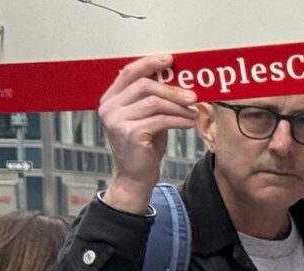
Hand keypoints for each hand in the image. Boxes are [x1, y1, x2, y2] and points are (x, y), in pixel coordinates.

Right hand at [98, 55, 197, 213]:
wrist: (134, 177)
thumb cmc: (143, 147)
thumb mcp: (146, 119)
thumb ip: (154, 101)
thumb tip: (178, 85)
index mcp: (110, 99)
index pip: (129, 73)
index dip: (150, 63)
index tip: (170, 59)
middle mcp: (109, 107)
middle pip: (145, 86)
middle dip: (172, 89)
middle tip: (193, 94)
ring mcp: (117, 120)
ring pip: (154, 102)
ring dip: (179, 106)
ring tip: (194, 110)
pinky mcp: (130, 133)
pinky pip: (160, 120)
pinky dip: (178, 119)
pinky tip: (189, 122)